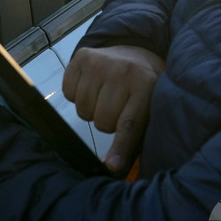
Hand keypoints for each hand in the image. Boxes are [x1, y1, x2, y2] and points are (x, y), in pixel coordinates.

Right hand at [62, 45, 164, 172]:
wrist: (136, 53)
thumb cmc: (144, 88)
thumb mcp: (151, 107)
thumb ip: (136, 134)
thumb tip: (112, 166)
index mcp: (145, 85)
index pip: (129, 124)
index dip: (119, 147)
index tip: (111, 165)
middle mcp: (122, 71)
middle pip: (102, 120)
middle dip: (107, 122)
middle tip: (117, 109)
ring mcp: (100, 62)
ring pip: (83, 110)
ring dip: (91, 110)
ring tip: (104, 97)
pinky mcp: (82, 56)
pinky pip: (68, 93)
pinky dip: (77, 95)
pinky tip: (92, 86)